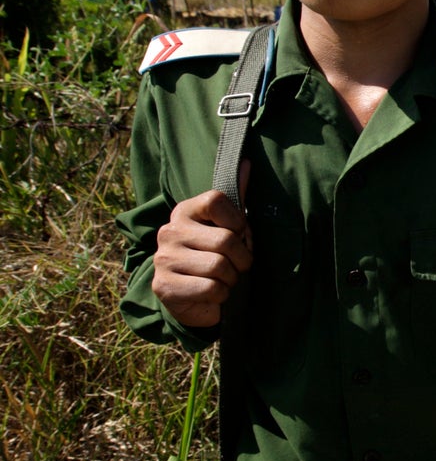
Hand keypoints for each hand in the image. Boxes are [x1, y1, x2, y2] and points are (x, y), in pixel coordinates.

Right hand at [152, 161, 252, 327]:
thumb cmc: (214, 256)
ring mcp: (163, 259)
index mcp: (184, 211)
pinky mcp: (163, 287)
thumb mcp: (227, 225)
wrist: (192, 298)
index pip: (217, 200)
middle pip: (225, 239)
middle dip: (242, 259)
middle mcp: (169, 231)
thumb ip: (237, 195)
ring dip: (231, 279)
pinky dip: (220, 295)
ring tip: (222, 279)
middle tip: (236, 266)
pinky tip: (211, 293)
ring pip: (219, 266)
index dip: (239, 221)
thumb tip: (248, 163)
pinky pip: (211, 288)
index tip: (238, 234)